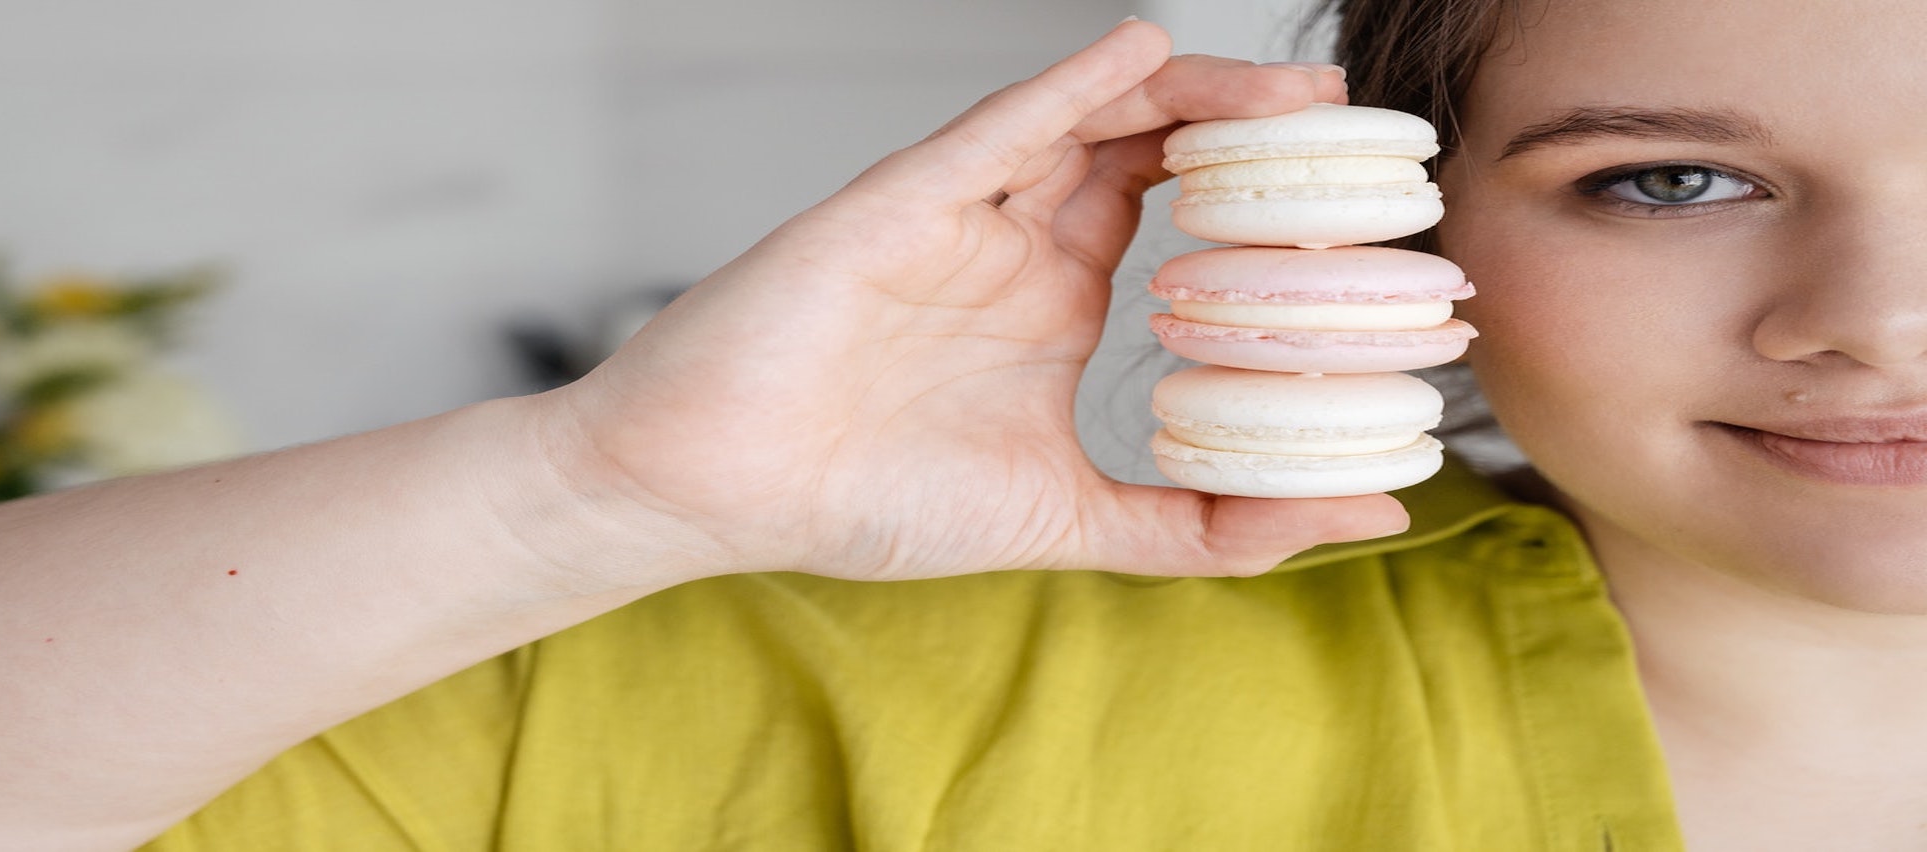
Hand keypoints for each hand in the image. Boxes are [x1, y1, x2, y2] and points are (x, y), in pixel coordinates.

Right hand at [546, 20, 1409, 587]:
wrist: (714, 492)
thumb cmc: (861, 500)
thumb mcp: (1073, 525)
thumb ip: (1211, 526)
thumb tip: (1368, 516)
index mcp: (1050, 306)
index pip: (1183, 229)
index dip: (1268, 212)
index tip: (1363, 222)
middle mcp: (1014, 247)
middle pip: (1155, 156)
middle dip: (1252, 134)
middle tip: (1350, 125)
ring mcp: (961, 216)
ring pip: (1092, 122)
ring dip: (1192, 96)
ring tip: (1289, 89)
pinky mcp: (901, 201)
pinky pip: (998, 127)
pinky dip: (1073, 85)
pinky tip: (1148, 55)